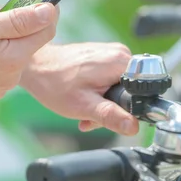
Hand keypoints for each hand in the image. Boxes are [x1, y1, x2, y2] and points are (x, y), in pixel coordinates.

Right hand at [0, 3, 58, 109]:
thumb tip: (49, 11)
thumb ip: (18, 20)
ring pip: (12, 59)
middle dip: (18, 30)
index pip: (46, 31)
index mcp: (14, 58)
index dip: (45, 13)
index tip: (38, 0)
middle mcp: (12, 78)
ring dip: (2, 46)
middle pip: (28, 46)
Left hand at [20, 42, 138, 135]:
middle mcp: (120, 53)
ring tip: (84, 109)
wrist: (35, 67)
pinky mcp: (102, 56)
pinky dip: (100, 93)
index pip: (145, 91)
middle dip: (114, 108)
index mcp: (120, 62)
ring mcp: (111, 52)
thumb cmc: (54, 83)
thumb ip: (111, 116)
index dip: (132, 109)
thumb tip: (133, 127)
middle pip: (132, 90)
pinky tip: (84, 99)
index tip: (113, 116)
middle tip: (92, 116)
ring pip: (121, 86)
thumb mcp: (84, 106)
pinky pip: (111, 79)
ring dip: (105, 103)